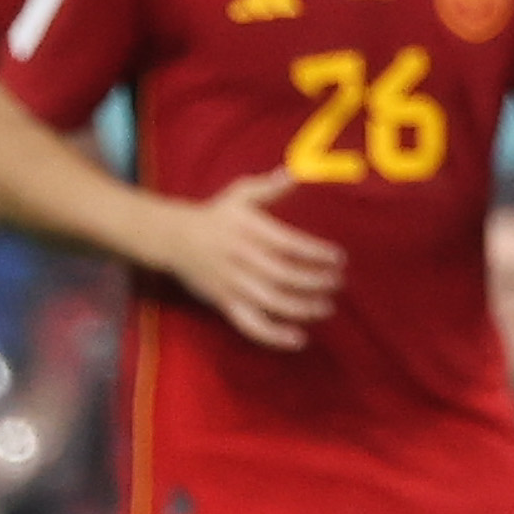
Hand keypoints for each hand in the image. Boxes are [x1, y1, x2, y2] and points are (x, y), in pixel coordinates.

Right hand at [159, 169, 344, 347]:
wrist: (174, 238)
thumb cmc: (215, 215)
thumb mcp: (240, 194)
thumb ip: (269, 187)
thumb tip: (297, 173)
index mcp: (249, 231)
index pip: (288, 244)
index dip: (315, 252)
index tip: (339, 257)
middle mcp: (242, 259)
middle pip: (284, 276)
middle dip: (315, 282)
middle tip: (338, 282)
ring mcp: (233, 285)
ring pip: (271, 302)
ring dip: (302, 308)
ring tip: (327, 307)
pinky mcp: (226, 304)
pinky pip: (251, 325)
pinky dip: (274, 336)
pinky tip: (298, 339)